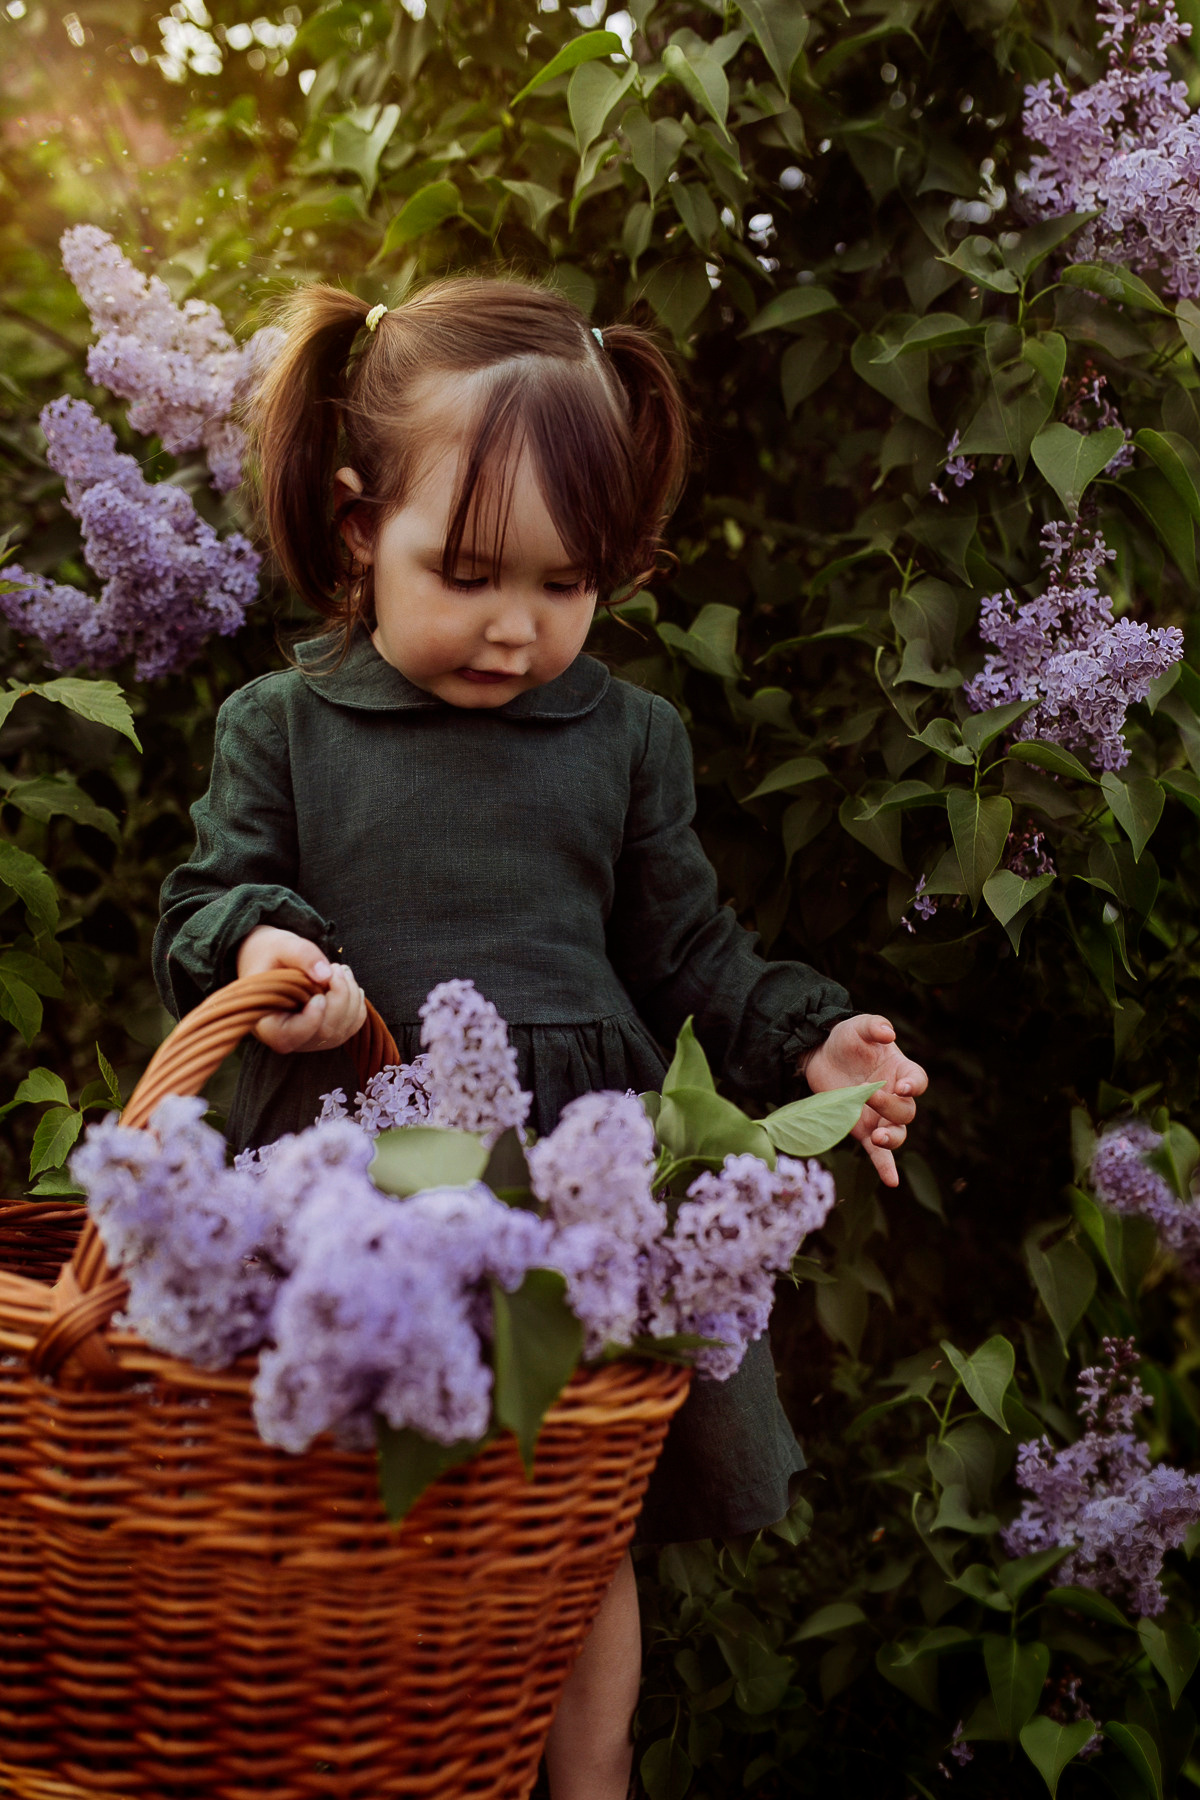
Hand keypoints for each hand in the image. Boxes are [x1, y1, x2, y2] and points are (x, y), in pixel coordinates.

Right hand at [236, 925, 366, 1054]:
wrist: (275, 961)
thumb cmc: (273, 955)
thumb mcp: (282, 946)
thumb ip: (302, 955)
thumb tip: (326, 975)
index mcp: (266, 1022)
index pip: (288, 1036)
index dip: (311, 1019)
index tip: (320, 995)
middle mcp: (287, 1038)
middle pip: (324, 1032)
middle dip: (340, 997)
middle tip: (336, 968)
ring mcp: (310, 1039)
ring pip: (342, 1030)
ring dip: (351, 997)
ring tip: (340, 970)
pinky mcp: (327, 1033)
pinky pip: (352, 1025)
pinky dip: (357, 1003)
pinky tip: (346, 982)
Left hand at [800, 1014, 927, 1188]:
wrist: (821, 1055)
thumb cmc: (846, 1039)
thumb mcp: (857, 1026)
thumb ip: (873, 1026)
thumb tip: (887, 1034)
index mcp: (901, 1070)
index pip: (918, 1081)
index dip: (913, 1085)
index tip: (900, 1086)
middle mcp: (896, 1096)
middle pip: (907, 1111)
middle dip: (890, 1107)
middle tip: (869, 1095)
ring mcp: (880, 1116)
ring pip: (898, 1133)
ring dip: (892, 1138)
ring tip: (878, 1137)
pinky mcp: (863, 1131)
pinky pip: (879, 1154)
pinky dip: (886, 1167)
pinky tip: (892, 1182)